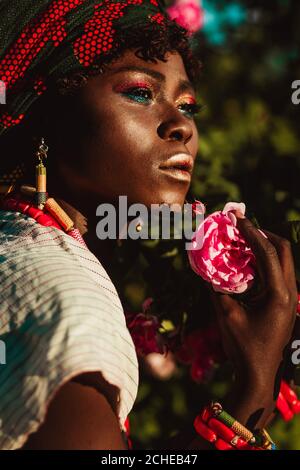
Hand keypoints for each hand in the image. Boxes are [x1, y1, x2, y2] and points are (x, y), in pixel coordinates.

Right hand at [210, 214, 297, 401]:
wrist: (259, 375)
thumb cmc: (243, 346)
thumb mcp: (225, 315)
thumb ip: (215, 287)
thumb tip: (204, 266)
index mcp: (279, 294)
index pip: (267, 252)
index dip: (251, 232)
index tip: (237, 218)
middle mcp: (290, 292)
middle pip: (283, 250)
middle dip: (263, 234)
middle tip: (242, 227)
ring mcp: (291, 298)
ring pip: (283, 261)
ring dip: (265, 247)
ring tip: (243, 241)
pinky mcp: (285, 303)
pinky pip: (278, 274)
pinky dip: (264, 262)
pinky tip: (247, 263)